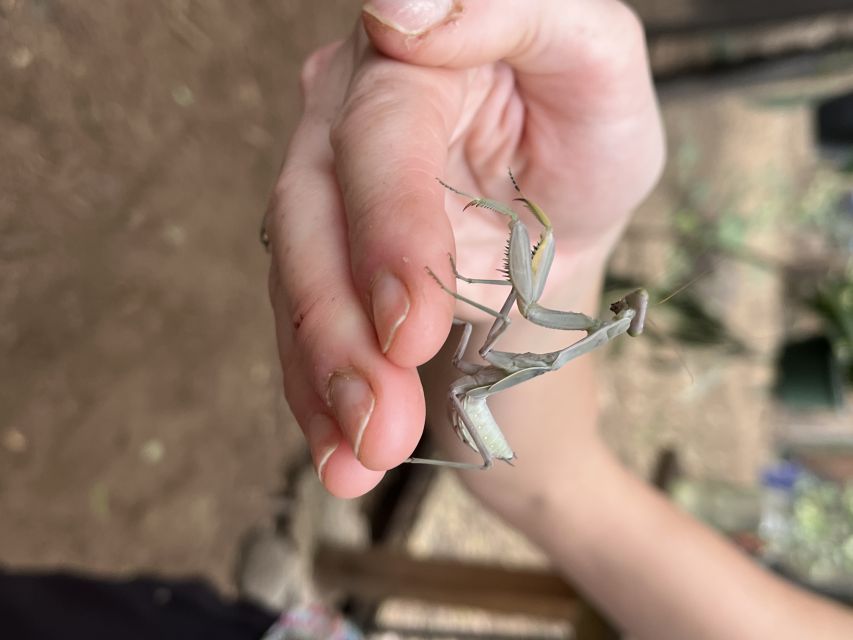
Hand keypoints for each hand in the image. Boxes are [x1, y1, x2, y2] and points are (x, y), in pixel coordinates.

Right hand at [265, 0, 663, 497]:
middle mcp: (343, 123)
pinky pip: (300, 333)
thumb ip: (517, 10)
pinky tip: (339, 453)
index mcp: (407, 64)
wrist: (563, 225)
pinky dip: (318, 400)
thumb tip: (398, 5)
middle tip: (384, 423)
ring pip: (295, 286)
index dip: (387, 231)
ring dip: (324, 381)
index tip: (411, 326)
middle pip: (312, 221)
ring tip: (362, 458)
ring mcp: (325, 198)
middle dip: (343, 332)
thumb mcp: (596, 65)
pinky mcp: (323, 266)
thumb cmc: (585, 144)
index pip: (376, 139)